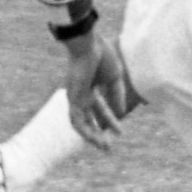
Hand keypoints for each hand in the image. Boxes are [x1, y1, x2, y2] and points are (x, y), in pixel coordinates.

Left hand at [61, 31, 135, 151]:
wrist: (87, 44)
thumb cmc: (101, 55)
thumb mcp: (114, 77)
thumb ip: (116, 94)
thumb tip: (119, 112)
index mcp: (91, 85)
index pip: (100, 107)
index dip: (110, 120)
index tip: (120, 132)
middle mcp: (81, 93)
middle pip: (88, 118)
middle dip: (98, 132)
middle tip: (108, 146)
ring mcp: (75, 97)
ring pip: (81, 122)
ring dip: (91, 136)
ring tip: (103, 147)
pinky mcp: (72, 99)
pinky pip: (76, 120)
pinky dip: (84, 131)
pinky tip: (93, 139)